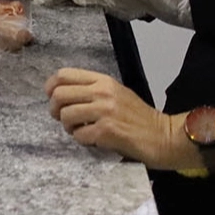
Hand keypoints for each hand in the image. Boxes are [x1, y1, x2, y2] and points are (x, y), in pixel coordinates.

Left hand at [45, 68, 178, 167]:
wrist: (164, 137)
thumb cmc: (140, 118)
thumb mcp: (117, 94)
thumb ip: (92, 90)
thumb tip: (63, 93)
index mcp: (103, 81)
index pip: (64, 74)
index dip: (51, 86)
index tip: (52, 98)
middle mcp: (102, 92)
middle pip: (59, 94)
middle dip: (55, 109)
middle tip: (64, 119)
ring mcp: (104, 111)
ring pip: (66, 115)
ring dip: (68, 126)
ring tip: (79, 130)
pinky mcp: (106, 131)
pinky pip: (78, 134)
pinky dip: (81, 139)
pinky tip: (92, 139)